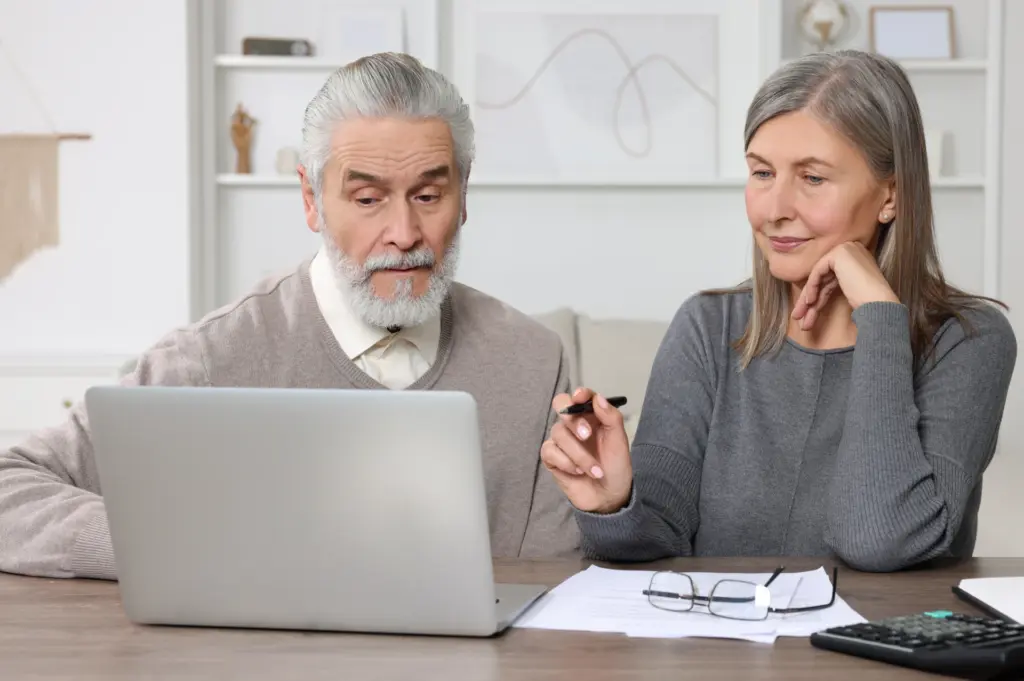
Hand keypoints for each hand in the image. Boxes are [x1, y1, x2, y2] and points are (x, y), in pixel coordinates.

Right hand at [540, 388, 632, 513]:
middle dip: (573, 421)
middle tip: (586, 435)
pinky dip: (566, 463)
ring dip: (578, 454)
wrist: (609, 496)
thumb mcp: (619, 441)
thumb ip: (611, 417)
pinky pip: (550, 451)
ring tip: (594, 471)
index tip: (580, 397)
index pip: (580, 397)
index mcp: (592, 417)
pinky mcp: (552, 458)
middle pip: (561, 407)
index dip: (579, 394)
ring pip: (558, 434)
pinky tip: (578, 472)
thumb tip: (597, 399)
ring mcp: (561, 441)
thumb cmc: (616, 466)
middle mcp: (574, 425)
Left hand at [792, 241, 899, 329]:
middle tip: (798, 317)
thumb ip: (828, 286)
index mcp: (854, 257)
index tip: (808, 316)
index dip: (818, 296)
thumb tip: (809, 296)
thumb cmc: (867, 301)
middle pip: (823, 278)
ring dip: (807, 298)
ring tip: (799, 316)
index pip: (829, 277)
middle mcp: (850, 249)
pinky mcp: (839, 254)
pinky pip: (818, 271)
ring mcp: (845, 249)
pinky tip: (809, 302)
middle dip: (809, 299)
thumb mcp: (844, 289)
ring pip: (818, 276)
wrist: (879, 302)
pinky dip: (812, 287)